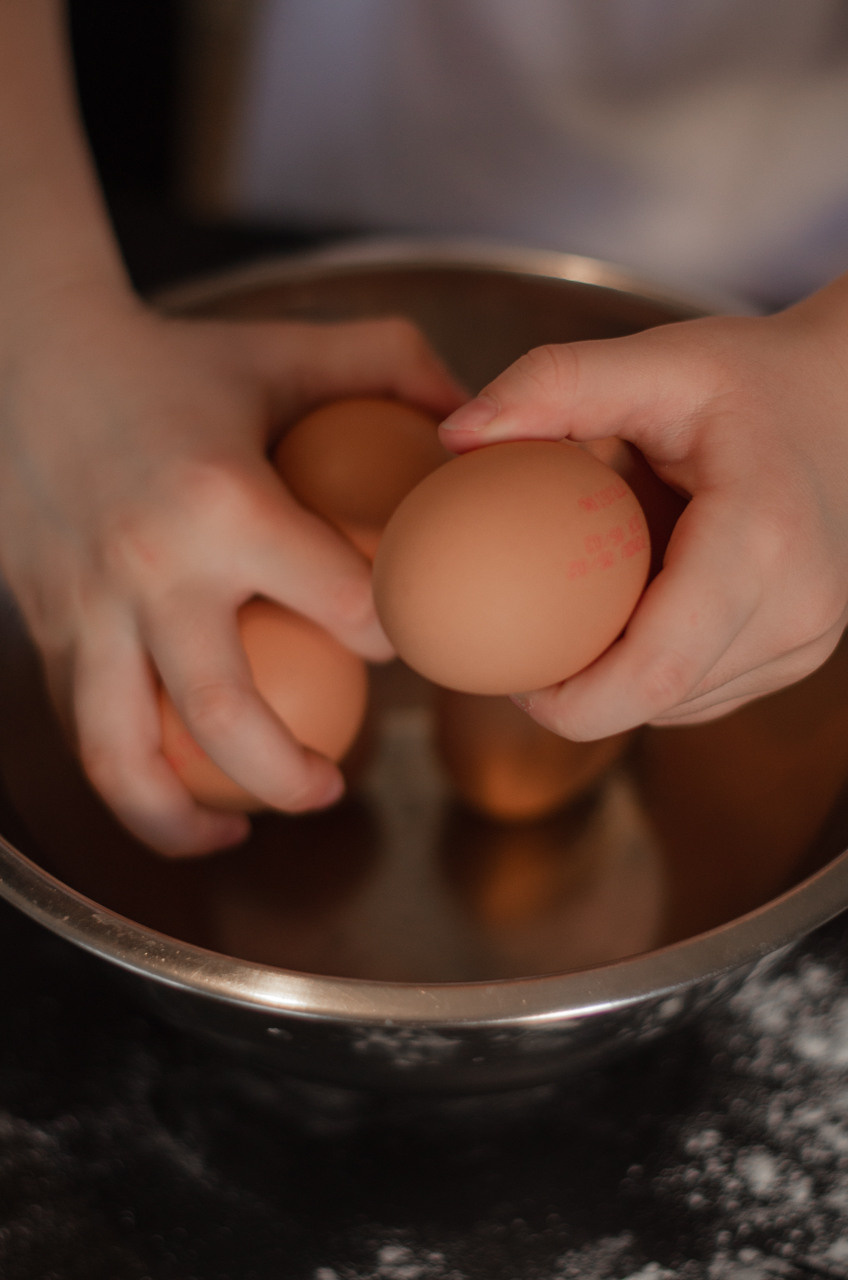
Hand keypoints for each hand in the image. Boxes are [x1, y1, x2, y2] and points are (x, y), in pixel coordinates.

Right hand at [0, 282, 464, 853]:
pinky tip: (174, 799)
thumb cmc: (173, 359)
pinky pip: (85, 731)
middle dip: (290, 774)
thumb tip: (469, 431)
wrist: (29, 358)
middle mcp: (152, 568)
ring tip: (242, 834)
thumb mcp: (290, 346)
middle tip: (336, 786)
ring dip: (185, 817)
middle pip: (229, 713)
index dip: (396, 637)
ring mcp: (89, 608)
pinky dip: (131, 785)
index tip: (410, 644)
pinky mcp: (49, 628)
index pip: (344, 605)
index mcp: (226, 503)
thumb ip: (394, 367)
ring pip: (126, 753)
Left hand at [439, 280, 847, 739]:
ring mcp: (809, 638)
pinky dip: (652, 672)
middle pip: (660, 700)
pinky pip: (703, 692)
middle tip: (518, 649)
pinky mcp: (801, 651)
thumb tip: (455, 437)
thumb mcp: (656, 360)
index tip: (510, 678)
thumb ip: (553, 383)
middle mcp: (798, 606)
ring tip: (575, 619)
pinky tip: (628, 614)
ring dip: (616, 682)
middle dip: (578, 696)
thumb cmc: (752, 377)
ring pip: (681, 706)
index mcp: (759, 540)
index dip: (571, 701)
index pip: (654, 669)